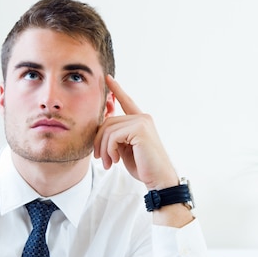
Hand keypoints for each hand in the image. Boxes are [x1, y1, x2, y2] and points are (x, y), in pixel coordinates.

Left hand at [94, 75, 177, 190]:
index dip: (116, 89)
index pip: (126, 101)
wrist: (158, 179)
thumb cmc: (143, 166)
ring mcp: (142, 121)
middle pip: (108, 122)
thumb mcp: (125, 148)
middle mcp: (142, 118)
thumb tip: (102, 126)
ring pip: (108, 130)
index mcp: (140, 121)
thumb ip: (116, 136)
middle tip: (100, 159)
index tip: (108, 78)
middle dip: (99, 142)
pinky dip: (109, 150)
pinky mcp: (140, 129)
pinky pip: (113, 136)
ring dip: (103, 149)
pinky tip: (114, 160)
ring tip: (107, 163)